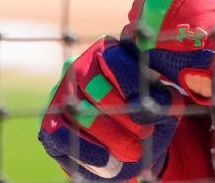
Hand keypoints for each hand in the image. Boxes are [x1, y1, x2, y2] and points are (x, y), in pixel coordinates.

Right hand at [40, 37, 181, 181]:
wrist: (131, 148)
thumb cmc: (149, 121)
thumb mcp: (163, 110)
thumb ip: (164, 102)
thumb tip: (160, 100)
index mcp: (108, 53)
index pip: (112, 56)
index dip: (130, 81)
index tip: (148, 104)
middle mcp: (80, 67)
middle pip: (92, 83)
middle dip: (121, 113)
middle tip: (144, 133)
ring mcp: (61, 95)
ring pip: (77, 111)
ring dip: (109, 135)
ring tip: (133, 151)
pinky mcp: (49, 124)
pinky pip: (60, 134)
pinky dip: (86, 150)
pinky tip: (107, 160)